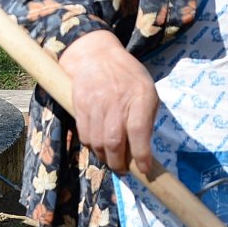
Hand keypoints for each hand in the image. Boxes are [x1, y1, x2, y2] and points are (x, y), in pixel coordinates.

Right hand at [57, 28, 159, 174]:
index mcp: (140, 97)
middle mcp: (116, 102)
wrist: (96, 56)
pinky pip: (84, 134)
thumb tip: (143, 148)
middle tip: (123, 170)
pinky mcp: (79, 106)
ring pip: (97, 142)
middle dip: (119, 163)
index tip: (144, 169)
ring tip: (112, 160)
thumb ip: (147, 118)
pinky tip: (99, 147)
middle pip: (113, 141)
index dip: (141, 155)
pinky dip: (92, 146)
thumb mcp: (148, 92)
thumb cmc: (128, 76)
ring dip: (104, 157)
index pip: (139, 132)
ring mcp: (95, 104)